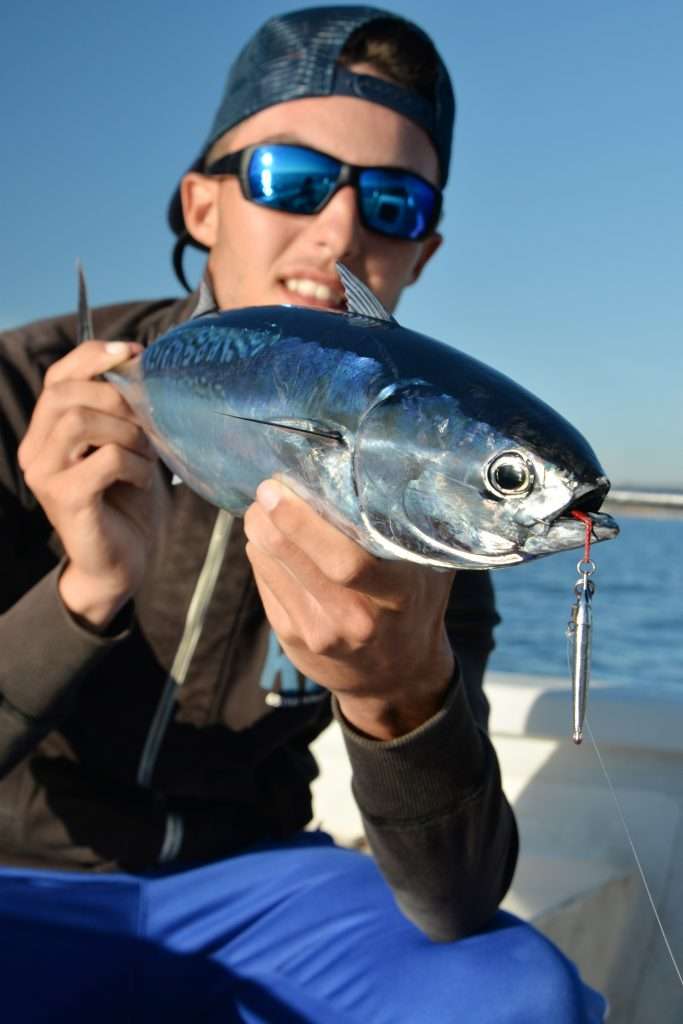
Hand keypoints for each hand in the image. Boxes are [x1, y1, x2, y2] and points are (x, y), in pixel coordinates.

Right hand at [18, 341, 163, 628]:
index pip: (57, 377)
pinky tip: (144, 482)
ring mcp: (44, 474)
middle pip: (67, 393)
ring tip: (146, 456)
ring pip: (81, 420)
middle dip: (118, 399)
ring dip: (127, 432)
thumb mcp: (124, 446)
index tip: (134, 353)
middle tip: (148, 427)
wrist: (123, 564)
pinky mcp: (65, 498)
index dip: (93, 356)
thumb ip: (121, 411)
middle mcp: (35, 450)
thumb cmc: (127, 502)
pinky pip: (105, 459)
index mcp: (46, 431)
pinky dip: (135, 465)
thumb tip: (140, 363)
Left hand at [244, 479, 455, 738]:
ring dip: (259, 534)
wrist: (397, 677)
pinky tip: (266, 539)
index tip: (281, 490)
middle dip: (272, 520)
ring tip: (261, 509)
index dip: (304, 524)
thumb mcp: (431, 570)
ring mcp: (320, 633)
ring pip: (274, 570)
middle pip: (300, 562)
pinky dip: (261, 556)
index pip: (347, 562)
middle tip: (265, 490)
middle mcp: (356, 619)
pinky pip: (267, 585)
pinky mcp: (293, 639)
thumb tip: (400, 466)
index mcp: (396, 595)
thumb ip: (417, 529)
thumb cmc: (416, 605)